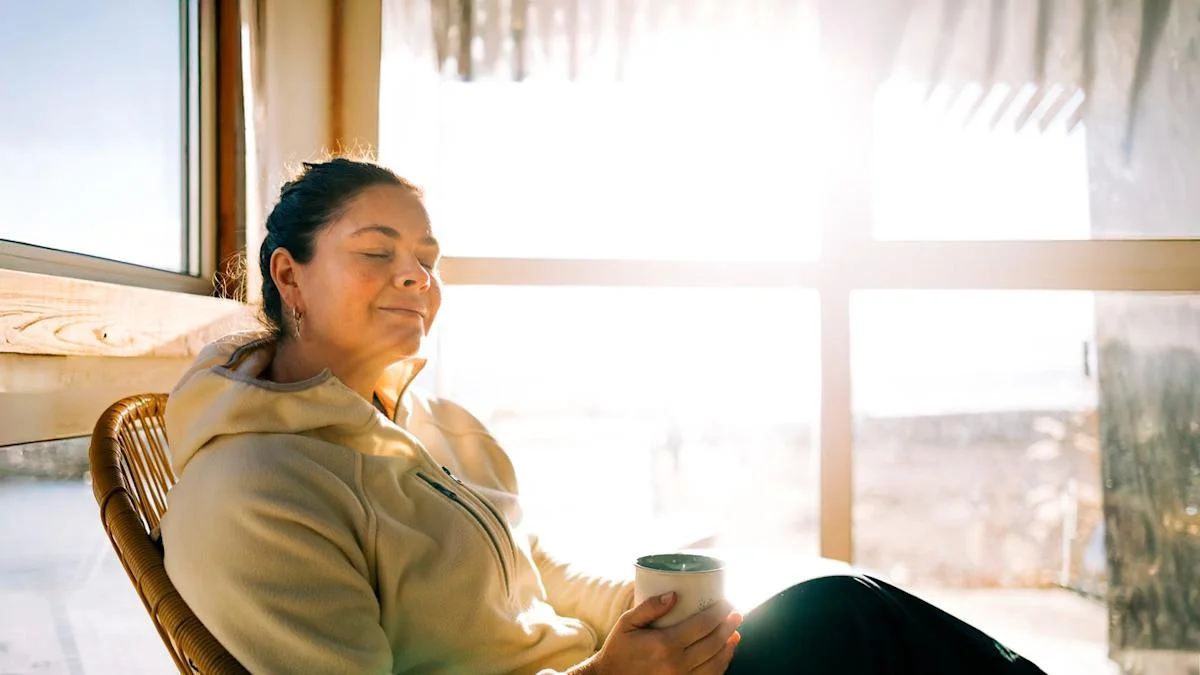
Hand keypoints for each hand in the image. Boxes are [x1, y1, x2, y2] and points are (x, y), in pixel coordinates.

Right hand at [588, 592, 741, 674]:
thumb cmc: (619, 650)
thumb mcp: (627, 623)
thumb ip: (649, 607)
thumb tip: (674, 594)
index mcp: (665, 644)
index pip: (703, 625)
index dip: (719, 612)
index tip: (726, 602)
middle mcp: (677, 663)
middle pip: (714, 642)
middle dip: (729, 625)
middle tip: (735, 613)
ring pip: (716, 662)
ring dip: (729, 645)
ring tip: (734, 632)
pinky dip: (722, 665)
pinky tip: (725, 653)